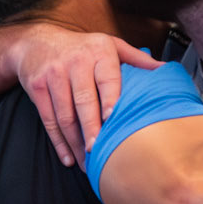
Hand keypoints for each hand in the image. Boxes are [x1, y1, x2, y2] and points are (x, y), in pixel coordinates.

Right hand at [14, 23, 160, 166]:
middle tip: (99, 151)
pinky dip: (59, 143)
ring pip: (65, 115)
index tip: (113, 119)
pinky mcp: (37, 88)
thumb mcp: (110, 44)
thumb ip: (137, 58)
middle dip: (91, 129)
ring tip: (88, 162)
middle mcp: (75, 62)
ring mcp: (53, 75)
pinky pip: (49, 119)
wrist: (35, 41)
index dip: (109, 100)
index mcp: (99, 52)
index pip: (107, 79)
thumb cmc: (82, 47)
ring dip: (76, 142)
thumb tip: (166, 70)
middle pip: (83, 101)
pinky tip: (69, 158)